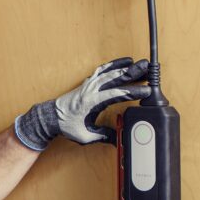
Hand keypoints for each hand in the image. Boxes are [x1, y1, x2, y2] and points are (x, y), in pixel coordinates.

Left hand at [13, 57, 149, 148]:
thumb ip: (103, 136)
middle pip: (116, 78)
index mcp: (91, 102)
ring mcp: (89, 83)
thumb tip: (119, 138)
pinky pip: (103, 69)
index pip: (116, 94)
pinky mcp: (88, 81)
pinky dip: (115, 64)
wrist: (51, 116)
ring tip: (142, 65)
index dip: (132, 92)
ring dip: (127, 68)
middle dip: (134, 73)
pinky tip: (126, 61)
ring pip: (111, 72)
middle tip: (148, 69)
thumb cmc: (66, 126)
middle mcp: (91, 89)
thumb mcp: (85, 135)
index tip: (146, 91)